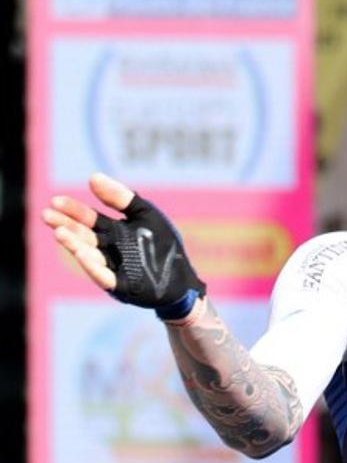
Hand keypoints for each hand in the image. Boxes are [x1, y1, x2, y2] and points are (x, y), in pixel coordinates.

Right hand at [42, 172, 205, 319]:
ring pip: (89, 255)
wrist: (183, 278)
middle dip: (66, 226)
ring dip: (74, 244)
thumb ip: (120, 197)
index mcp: (112, 232)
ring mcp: (112, 268)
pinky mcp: (121, 285)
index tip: (56, 201)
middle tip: (48, 216)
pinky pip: (105, 277)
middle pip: (83, 236)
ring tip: (60, 233)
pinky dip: (92, 266)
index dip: (72, 210)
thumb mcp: (145, 214)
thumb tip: (92, 177)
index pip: (88, 219)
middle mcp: (107, 250)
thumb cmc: (163, 244)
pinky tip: (82, 254)